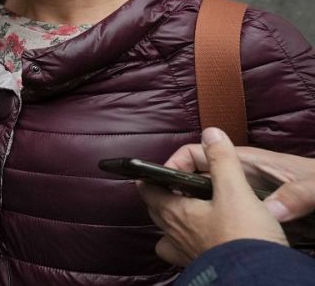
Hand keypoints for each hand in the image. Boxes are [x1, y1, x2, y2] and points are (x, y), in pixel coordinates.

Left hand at [139, 127, 286, 265]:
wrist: (257, 275)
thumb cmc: (243, 236)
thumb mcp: (235, 190)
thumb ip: (221, 160)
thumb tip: (210, 133)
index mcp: (174, 211)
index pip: (147, 187)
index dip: (152, 175)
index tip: (162, 168)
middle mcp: (173, 233)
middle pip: (156, 209)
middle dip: (162, 194)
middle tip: (177, 184)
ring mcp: (184, 250)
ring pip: (166, 231)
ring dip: (171, 219)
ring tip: (186, 210)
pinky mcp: (199, 263)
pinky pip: (180, 252)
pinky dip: (182, 243)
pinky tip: (196, 238)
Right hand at [159, 136, 314, 230]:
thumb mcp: (310, 186)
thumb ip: (294, 195)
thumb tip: (272, 211)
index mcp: (244, 162)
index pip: (195, 153)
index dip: (174, 165)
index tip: (163, 185)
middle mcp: (236, 176)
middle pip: (190, 177)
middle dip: (172, 191)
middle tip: (163, 212)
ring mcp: (239, 193)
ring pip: (198, 197)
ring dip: (184, 210)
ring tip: (176, 228)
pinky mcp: (245, 210)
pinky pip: (213, 213)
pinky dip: (201, 225)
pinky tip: (201, 240)